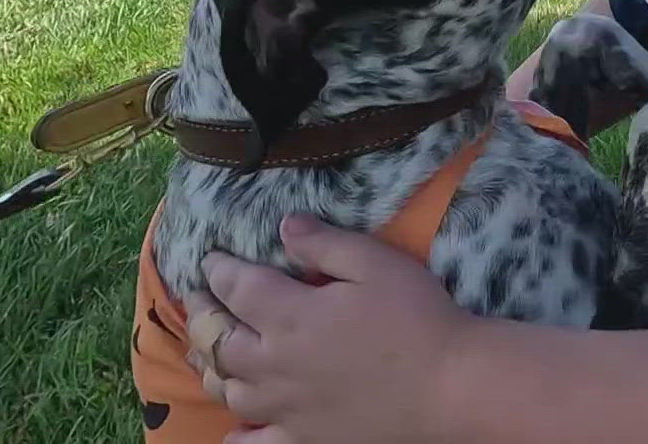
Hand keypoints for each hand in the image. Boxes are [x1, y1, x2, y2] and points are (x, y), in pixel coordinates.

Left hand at [185, 214, 469, 443]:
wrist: (450, 386)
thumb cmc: (419, 318)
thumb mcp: (377, 263)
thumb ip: (326, 243)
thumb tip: (285, 225)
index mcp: (292, 315)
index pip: (237, 288)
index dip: (218, 270)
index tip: (211, 258)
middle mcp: (277, 363)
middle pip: (219, 340)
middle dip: (201, 316)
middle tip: (197, 300)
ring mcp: (287, 407)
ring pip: (228, 390)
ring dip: (210, 367)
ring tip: (206, 353)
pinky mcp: (305, 439)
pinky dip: (237, 437)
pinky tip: (233, 430)